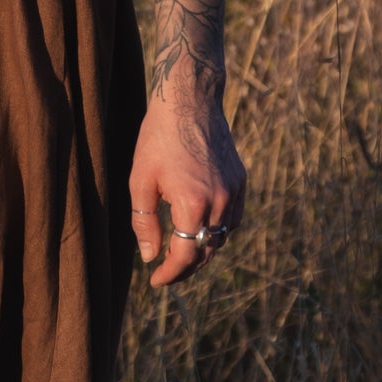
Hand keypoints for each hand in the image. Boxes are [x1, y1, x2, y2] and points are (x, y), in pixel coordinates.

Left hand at [129, 82, 245, 286]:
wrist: (189, 101)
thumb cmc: (158, 139)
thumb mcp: (140, 181)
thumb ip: (145, 223)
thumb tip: (150, 257)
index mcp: (192, 204)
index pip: (185, 256)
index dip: (170, 274)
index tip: (155, 280)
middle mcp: (220, 202)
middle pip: (206, 251)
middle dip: (185, 266)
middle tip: (165, 270)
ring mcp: (235, 191)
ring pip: (222, 237)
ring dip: (202, 249)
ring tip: (181, 250)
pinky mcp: (241, 180)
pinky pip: (233, 219)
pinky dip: (217, 230)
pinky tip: (200, 226)